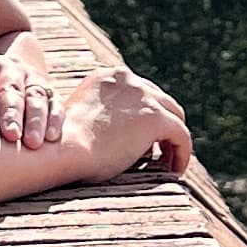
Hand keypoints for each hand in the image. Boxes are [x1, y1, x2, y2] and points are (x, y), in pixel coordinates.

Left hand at [0, 48, 59, 148]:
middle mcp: (7, 69)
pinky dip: (55, 121)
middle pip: (10, 89)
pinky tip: (51, 138)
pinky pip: (55, 105)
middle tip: (10, 134)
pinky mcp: (51, 93)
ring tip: (32, 143)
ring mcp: (32, 78)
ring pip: (35, 96)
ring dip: (35, 120)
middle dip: (11, 112)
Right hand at [53, 68, 193, 182]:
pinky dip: (182, 153)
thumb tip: (127, 135)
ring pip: (175, 116)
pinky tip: (175, 170)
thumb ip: (105, 116)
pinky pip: (181, 136)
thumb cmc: (66, 144)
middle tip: (162, 149)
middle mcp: (127, 78)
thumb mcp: (84, 117)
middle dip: (163, 123)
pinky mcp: (155, 118)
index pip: (139, 92)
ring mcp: (143, 96)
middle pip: (160, 100)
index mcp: (108, 76)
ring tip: (169, 161)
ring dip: (174, 138)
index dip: (145, 115)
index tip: (144, 137)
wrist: (64, 148)